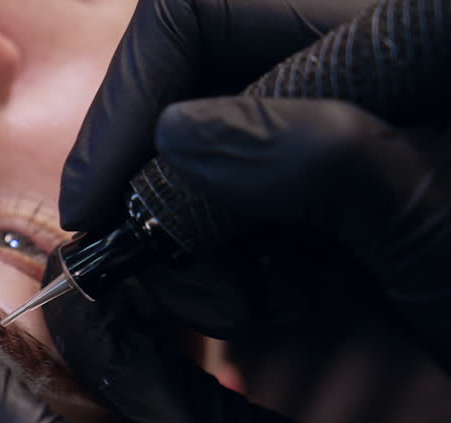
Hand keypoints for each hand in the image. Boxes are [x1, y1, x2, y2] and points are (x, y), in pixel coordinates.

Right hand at [61, 0, 450, 364]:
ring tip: (249, 303)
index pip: (206, 14)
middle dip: (167, 186)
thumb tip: (174, 137)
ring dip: (204, 232)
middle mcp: (372, 51)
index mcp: (403, 26)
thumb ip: (314, 160)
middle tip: (173, 281)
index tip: (96, 210)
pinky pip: (256, 187)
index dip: (131, 106)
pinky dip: (243, 248)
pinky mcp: (351, 167)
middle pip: (202, 81)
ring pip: (218, 144)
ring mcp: (357, 113)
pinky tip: (283, 295)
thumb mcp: (436, 229)